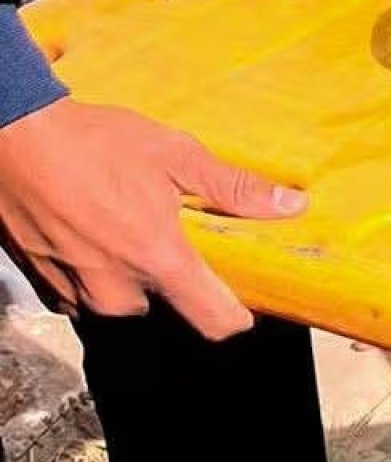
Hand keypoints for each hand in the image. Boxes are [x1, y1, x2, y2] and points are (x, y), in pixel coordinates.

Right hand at [0, 99, 305, 337]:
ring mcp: (76, 293)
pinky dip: (98, 267)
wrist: (15, 141)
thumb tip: (291, 206)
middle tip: (173, 224)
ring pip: (125, 297)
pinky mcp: (45, 288)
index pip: (214, 321)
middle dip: (175, 271)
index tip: (249, 298)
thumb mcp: (177, 155)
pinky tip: (97, 225)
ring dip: (134, 268)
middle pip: (167, 302)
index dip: (238, 314)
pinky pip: (87, 292)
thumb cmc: (97, 144)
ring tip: (130, 215)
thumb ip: (234, 189)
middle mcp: (116, 290)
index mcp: (157, 259)